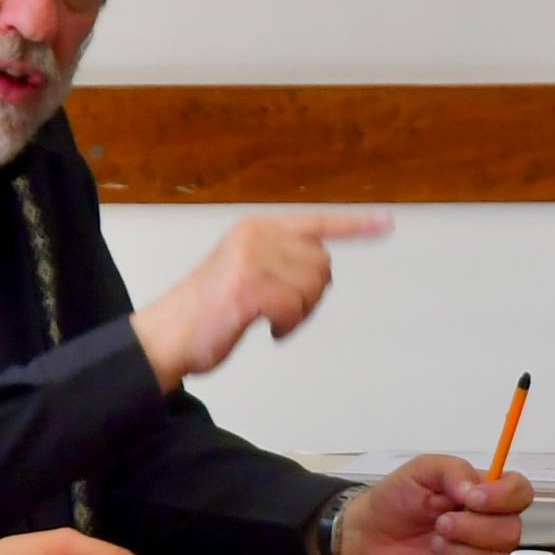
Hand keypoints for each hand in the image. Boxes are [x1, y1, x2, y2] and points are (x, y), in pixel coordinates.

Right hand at [134, 212, 390, 386]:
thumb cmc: (209, 307)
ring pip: (311, 289)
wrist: (168, 333)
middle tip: (282, 309)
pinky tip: (269, 330)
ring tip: (269, 318)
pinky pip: (294, 310)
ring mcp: (252, 260)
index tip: (386, 223)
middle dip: (311, 294)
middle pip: (322, 265)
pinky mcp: (249, 289)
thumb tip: (323, 270)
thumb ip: (282, 259)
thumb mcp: (245, 267)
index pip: (318, 221)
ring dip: (298, 313)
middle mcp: (256, 235)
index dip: (356, 224)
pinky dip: (287, 327)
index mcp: (257, 226)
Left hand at [340, 452, 533, 554]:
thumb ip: (452, 471)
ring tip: (433, 546)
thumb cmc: (395, 500)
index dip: (505, 498)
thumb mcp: (420, 471)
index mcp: (486, 495)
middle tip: (439, 525)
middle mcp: (491, 527)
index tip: (472, 501)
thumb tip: (477, 491)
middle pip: (511, 533)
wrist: (365, 537)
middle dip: (472, 530)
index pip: (521, 493)